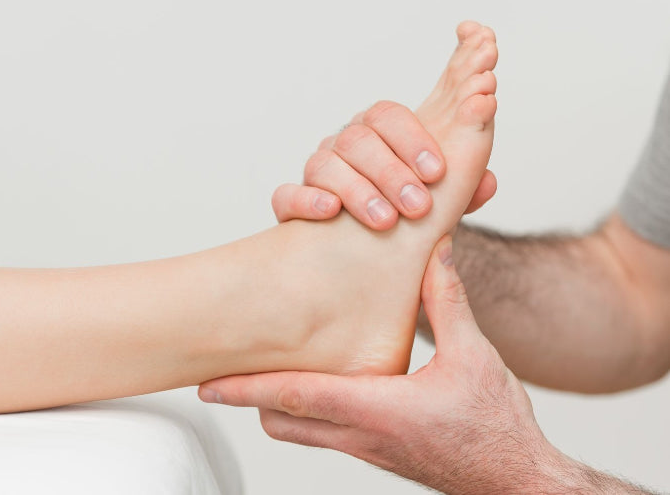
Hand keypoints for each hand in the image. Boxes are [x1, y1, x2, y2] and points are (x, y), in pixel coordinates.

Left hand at [199, 236, 562, 493]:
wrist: (516, 481)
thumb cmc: (496, 426)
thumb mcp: (474, 356)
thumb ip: (447, 301)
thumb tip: (432, 253)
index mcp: (375, 409)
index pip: (293, 396)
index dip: (246, 387)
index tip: (208, 382)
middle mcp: (361, 434)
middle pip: (281, 422)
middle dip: (249, 399)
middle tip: (223, 376)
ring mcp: (366, 448)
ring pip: (299, 431)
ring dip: (276, 405)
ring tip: (262, 375)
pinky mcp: (377, 452)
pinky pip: (325, 433)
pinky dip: (306, 412)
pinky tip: (315, 386)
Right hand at [273, 101, 497, 228]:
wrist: (370, 261)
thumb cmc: (407, 223)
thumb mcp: (443, 208)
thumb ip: (464, 193)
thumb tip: (489, 182)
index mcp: (378, 136)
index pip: (386, 115)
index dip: (412, 138)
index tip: (437, 172)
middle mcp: (343, 149)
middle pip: (357, 138)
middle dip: (391, 171)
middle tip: (419, 206)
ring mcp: (314, 175)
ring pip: (323, 165)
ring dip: (357, 190)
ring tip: (385, 221)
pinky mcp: (291, 207)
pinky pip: (286, 195)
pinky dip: (307, 201)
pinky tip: (331, 214)